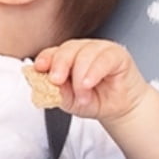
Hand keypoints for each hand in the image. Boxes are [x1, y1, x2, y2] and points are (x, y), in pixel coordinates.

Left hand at [29, 39, 151, 124]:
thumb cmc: (94, 100)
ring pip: (85, 53)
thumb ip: (57, 92)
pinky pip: (104, 58)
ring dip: (80, 76)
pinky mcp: (117, 54)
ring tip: (83, 95)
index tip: (39, 68)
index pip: (52, 53)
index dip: (45, 59)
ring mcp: (99, 50)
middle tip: (57, 80)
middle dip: (59, 65)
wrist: (119, 109)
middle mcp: (82, 51)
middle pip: (67, 49)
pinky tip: (89, 83)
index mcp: (66, 58)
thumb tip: (43, 85)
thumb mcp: (70, 101)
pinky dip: (94, 71)